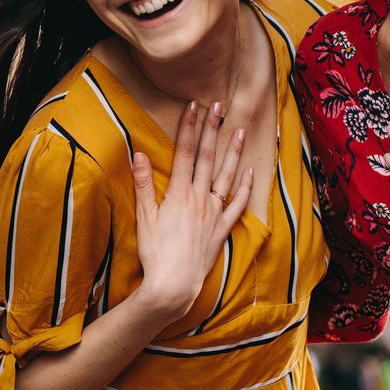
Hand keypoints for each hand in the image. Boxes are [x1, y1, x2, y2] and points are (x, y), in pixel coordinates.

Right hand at [131, 101, 253, 321]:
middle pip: (207, 157)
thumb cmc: (154, 252)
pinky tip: (250, 172)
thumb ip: (142, 184)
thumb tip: (139, 154)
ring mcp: (214, 214)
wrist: (174, 285)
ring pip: (226, 176)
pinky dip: (244, 187)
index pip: (185, 152)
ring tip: (240, 130)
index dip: (189, 127)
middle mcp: (200, 199)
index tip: (193, 106)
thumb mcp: (143, 217)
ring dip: (233, 152)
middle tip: (218, 105)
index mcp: (179, 193)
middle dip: (211, 129)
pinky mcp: (222, 229)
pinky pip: (237, 205)